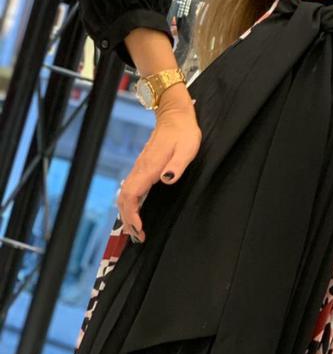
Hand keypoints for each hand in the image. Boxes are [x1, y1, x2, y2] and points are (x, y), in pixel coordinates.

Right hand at [116, 87, 201, 241]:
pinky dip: (130, 204)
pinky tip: (136, 213)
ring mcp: (139, 168)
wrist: (175, 116)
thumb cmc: (183, 133)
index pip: (132, 195)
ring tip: (136, 230)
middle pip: (124, 198)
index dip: (132, 214)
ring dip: (127, 213)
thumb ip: (177, 165)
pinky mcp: (142, 168)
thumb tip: (167, 179)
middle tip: (139, 237)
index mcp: (149, 167)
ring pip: (125, 195)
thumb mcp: (187, 149)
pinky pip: (130, 190)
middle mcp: (140, 169)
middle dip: (128, 219)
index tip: (139, 228)